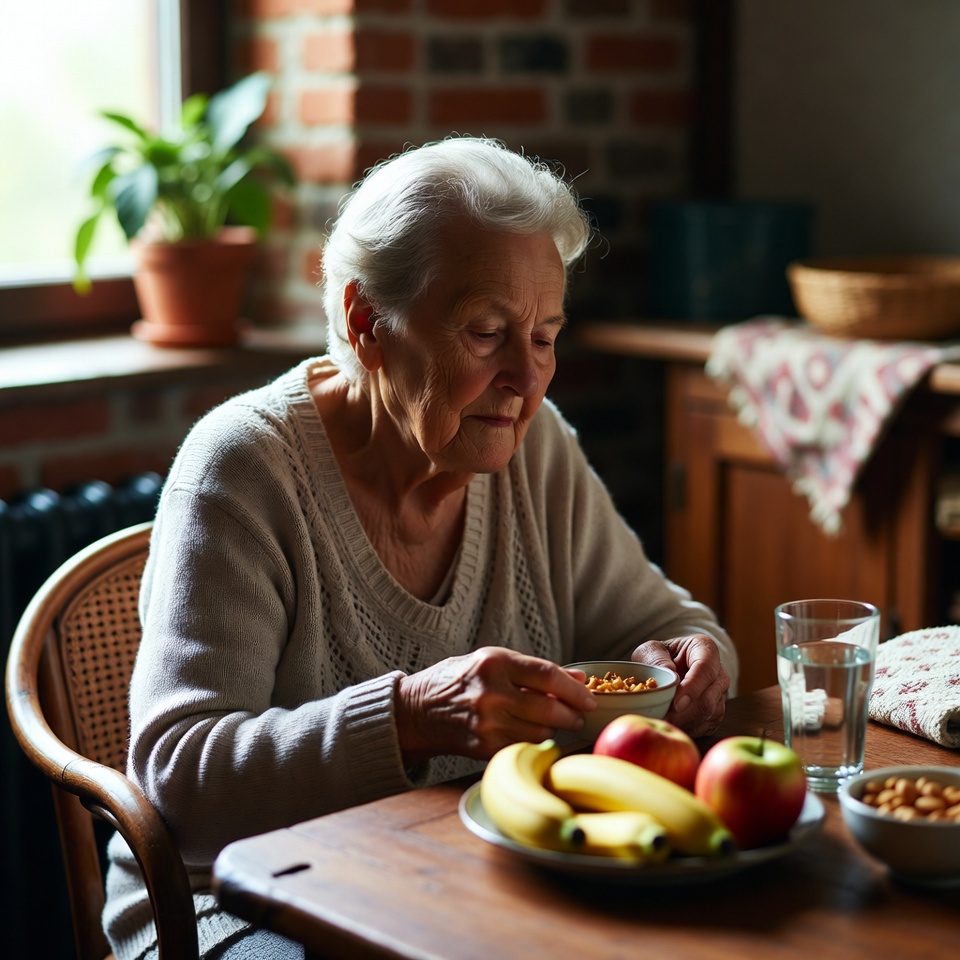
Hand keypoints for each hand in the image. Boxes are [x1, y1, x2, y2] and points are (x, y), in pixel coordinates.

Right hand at [396, 647, 597, 763]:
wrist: (419, 710)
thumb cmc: (460, 680)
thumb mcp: (493, 661)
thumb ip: (534, 670)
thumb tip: (578, 681)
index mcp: (494, 663)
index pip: (548, 676)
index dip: (575, 690)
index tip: (589, 699)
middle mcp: (491, 693)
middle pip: (550, 710)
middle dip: (572, 715)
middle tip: (578, 715)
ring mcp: (487, 723)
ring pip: (542, 734)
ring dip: (554, 730)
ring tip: (550, 723)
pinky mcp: (484, 748)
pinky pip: (525, 748)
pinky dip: (535, 743)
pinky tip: (532, 735)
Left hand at [630, 635, 729, 736]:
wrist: (667, 667)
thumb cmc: (659, 656)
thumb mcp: (651, 650)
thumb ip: (656, 657)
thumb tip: (669, 672)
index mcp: (705, 649)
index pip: (705, 668)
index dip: (692, 688)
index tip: (675, 703)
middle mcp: (719, 672)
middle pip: (709, 697)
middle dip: (685, 712)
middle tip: (663, 719)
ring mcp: (720, 694)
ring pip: (709, 714)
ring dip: (685, 722)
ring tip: (662, 723)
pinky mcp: (716, 713)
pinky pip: (707, 726)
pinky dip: (689, 729)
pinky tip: (672, 726)